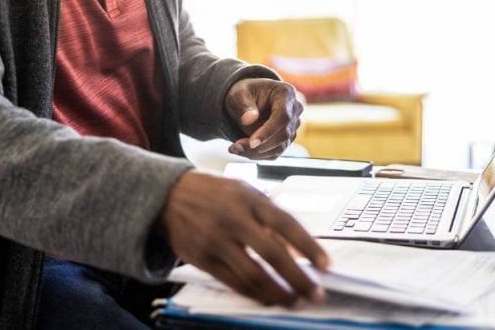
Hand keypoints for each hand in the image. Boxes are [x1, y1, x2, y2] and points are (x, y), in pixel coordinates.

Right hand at [159, 170, 329, 306]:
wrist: (168, 196)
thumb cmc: (215, 194)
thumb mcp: (244, 192)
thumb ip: (270, 218)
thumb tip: (298, 250)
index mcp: (249, 198)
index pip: (286, 224)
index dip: (309, 246)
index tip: (326, 265)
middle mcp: (233, 218)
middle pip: (272, 254)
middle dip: (297, 278)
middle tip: (315, 294)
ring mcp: (215, 240)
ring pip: (252, 275)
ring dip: (278, 293)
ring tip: (295, 302)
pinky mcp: (201, 258)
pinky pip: (232, 283)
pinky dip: (253, 294)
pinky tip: (268, 299)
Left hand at [224, 78, 302, 158]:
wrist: (247, 99)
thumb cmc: (245, 93)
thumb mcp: (239, 94)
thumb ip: (244, 106)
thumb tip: (249, 120)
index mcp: (286, 93)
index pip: (283, 116)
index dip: (268, 131)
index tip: (252, 142)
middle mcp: (294, 110)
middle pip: (283, 134)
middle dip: (259, 145)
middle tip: (236, 146)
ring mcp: (292, 126)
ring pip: (280, 147)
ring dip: (256, 153)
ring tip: (235, 148)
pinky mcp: (287, 139)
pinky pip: (275, 153)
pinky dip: (257, 155)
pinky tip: (242, 150)